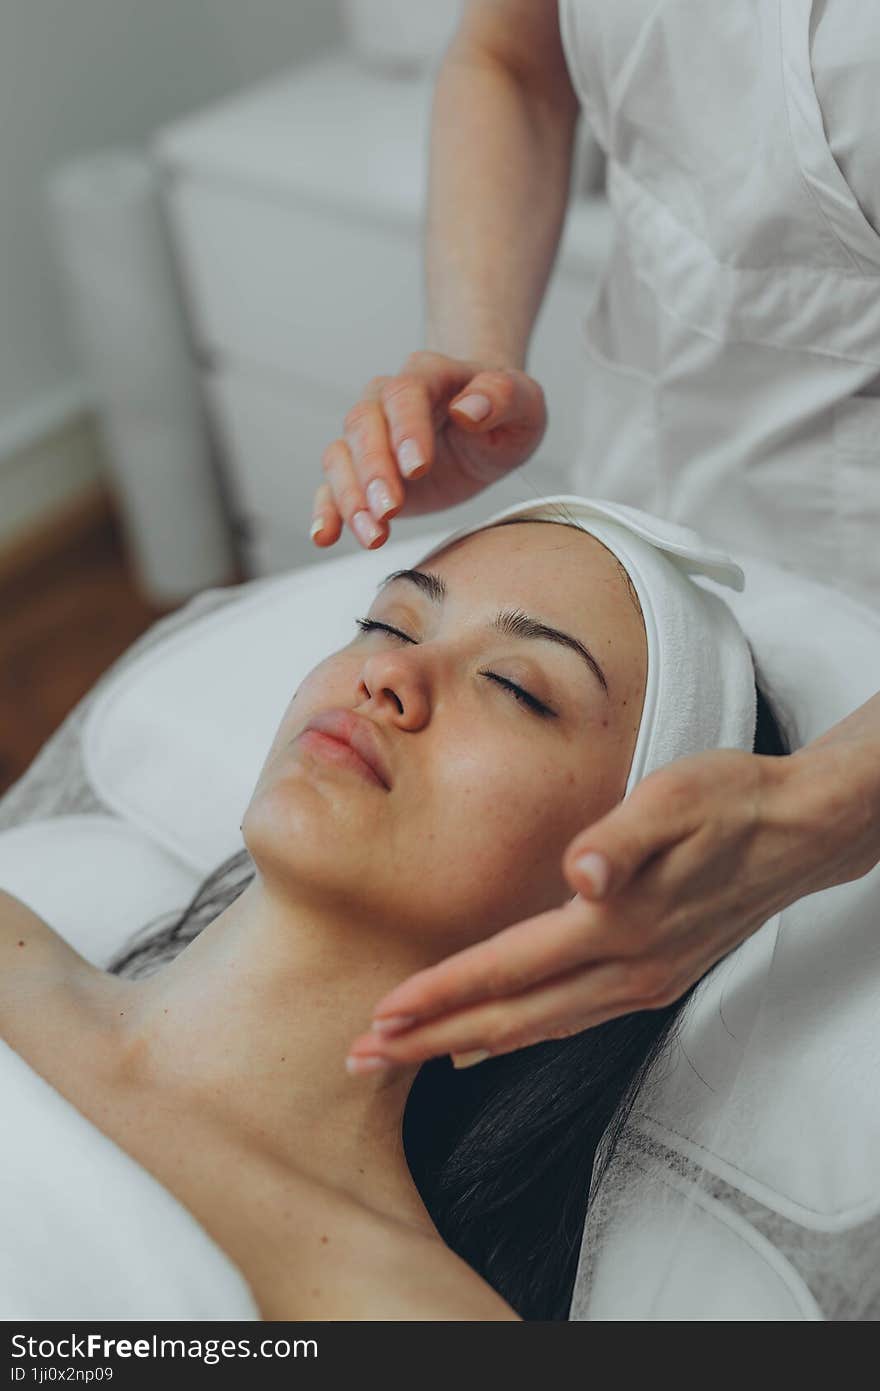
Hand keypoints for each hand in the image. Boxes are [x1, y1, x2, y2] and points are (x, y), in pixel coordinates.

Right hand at [310, 350, 546, 550]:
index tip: (417, 468)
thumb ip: (502, 398)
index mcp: (430, 375)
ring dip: (351, 498)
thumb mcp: (525, 403)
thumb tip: (468, 410)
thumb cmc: (505, 413)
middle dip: (373, 470)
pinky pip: (332, 486)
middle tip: (390, 509)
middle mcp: (388, 400)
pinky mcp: (364, 473)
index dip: (406, 429)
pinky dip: (327, 511)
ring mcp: (371, 436)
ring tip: (373, 536)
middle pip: (363, 424)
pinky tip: (326, 536)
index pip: (405, 393)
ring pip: (342, 456)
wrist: (487, 428)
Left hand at [345, 748, 843, 1071]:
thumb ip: (624, 838)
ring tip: (406, 1056)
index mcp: (618, 924)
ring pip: (539, 1028)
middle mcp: (628, 967)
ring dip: (466, 1044)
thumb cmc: (729, 802)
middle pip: (512, 1017)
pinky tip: (492, 1040)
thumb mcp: (676, 799)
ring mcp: (643, 980)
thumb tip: (583, 872)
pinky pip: (570, 1020)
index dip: (442, 993)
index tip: (382, 1015)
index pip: (509, 968)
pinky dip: (520, 1036)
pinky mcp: (654, 976)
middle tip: (361, 1058)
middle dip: (431, 1040)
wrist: (798, 830)